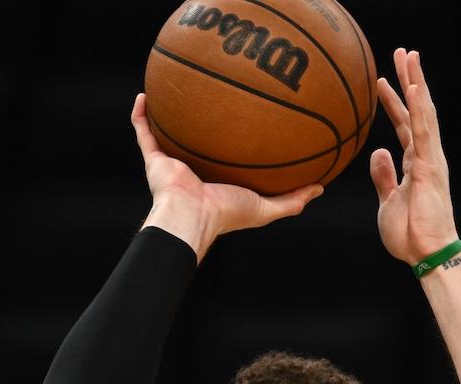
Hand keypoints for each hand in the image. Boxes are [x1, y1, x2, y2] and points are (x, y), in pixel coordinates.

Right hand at [131, 93, 323, 260]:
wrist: (191, 216)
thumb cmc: (226, 214)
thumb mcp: (266, 207)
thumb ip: (293, 200)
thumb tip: (320, 187)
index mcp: (217, 180)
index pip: (225, 158)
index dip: (234, 142)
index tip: (248, 119)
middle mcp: (193, 170)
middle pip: (197, 141)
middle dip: (203, 122)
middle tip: (214, 94)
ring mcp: (172, 163)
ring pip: (168, 133)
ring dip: (169, 114)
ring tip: (174, 89)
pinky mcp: (154, 159)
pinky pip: (144, 131)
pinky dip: (141, 115)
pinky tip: (145, 94)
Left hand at [369, 49, 459, 265]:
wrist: (426, 254)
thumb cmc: (409, 234)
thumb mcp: (387, 201)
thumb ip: (383, 176)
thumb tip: (378, 152)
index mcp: (415, 164)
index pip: (404, 125)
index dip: (394, 102)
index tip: (382, 82)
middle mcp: (426, 156)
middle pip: (417, 110)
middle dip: (409, 80)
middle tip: (402, 52)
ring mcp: (430, 159)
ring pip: (424, 112)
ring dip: (416, 82)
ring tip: (408, 56)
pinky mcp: (430, 166)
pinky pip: (424, 131)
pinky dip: (420, 108)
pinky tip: (415, 86)